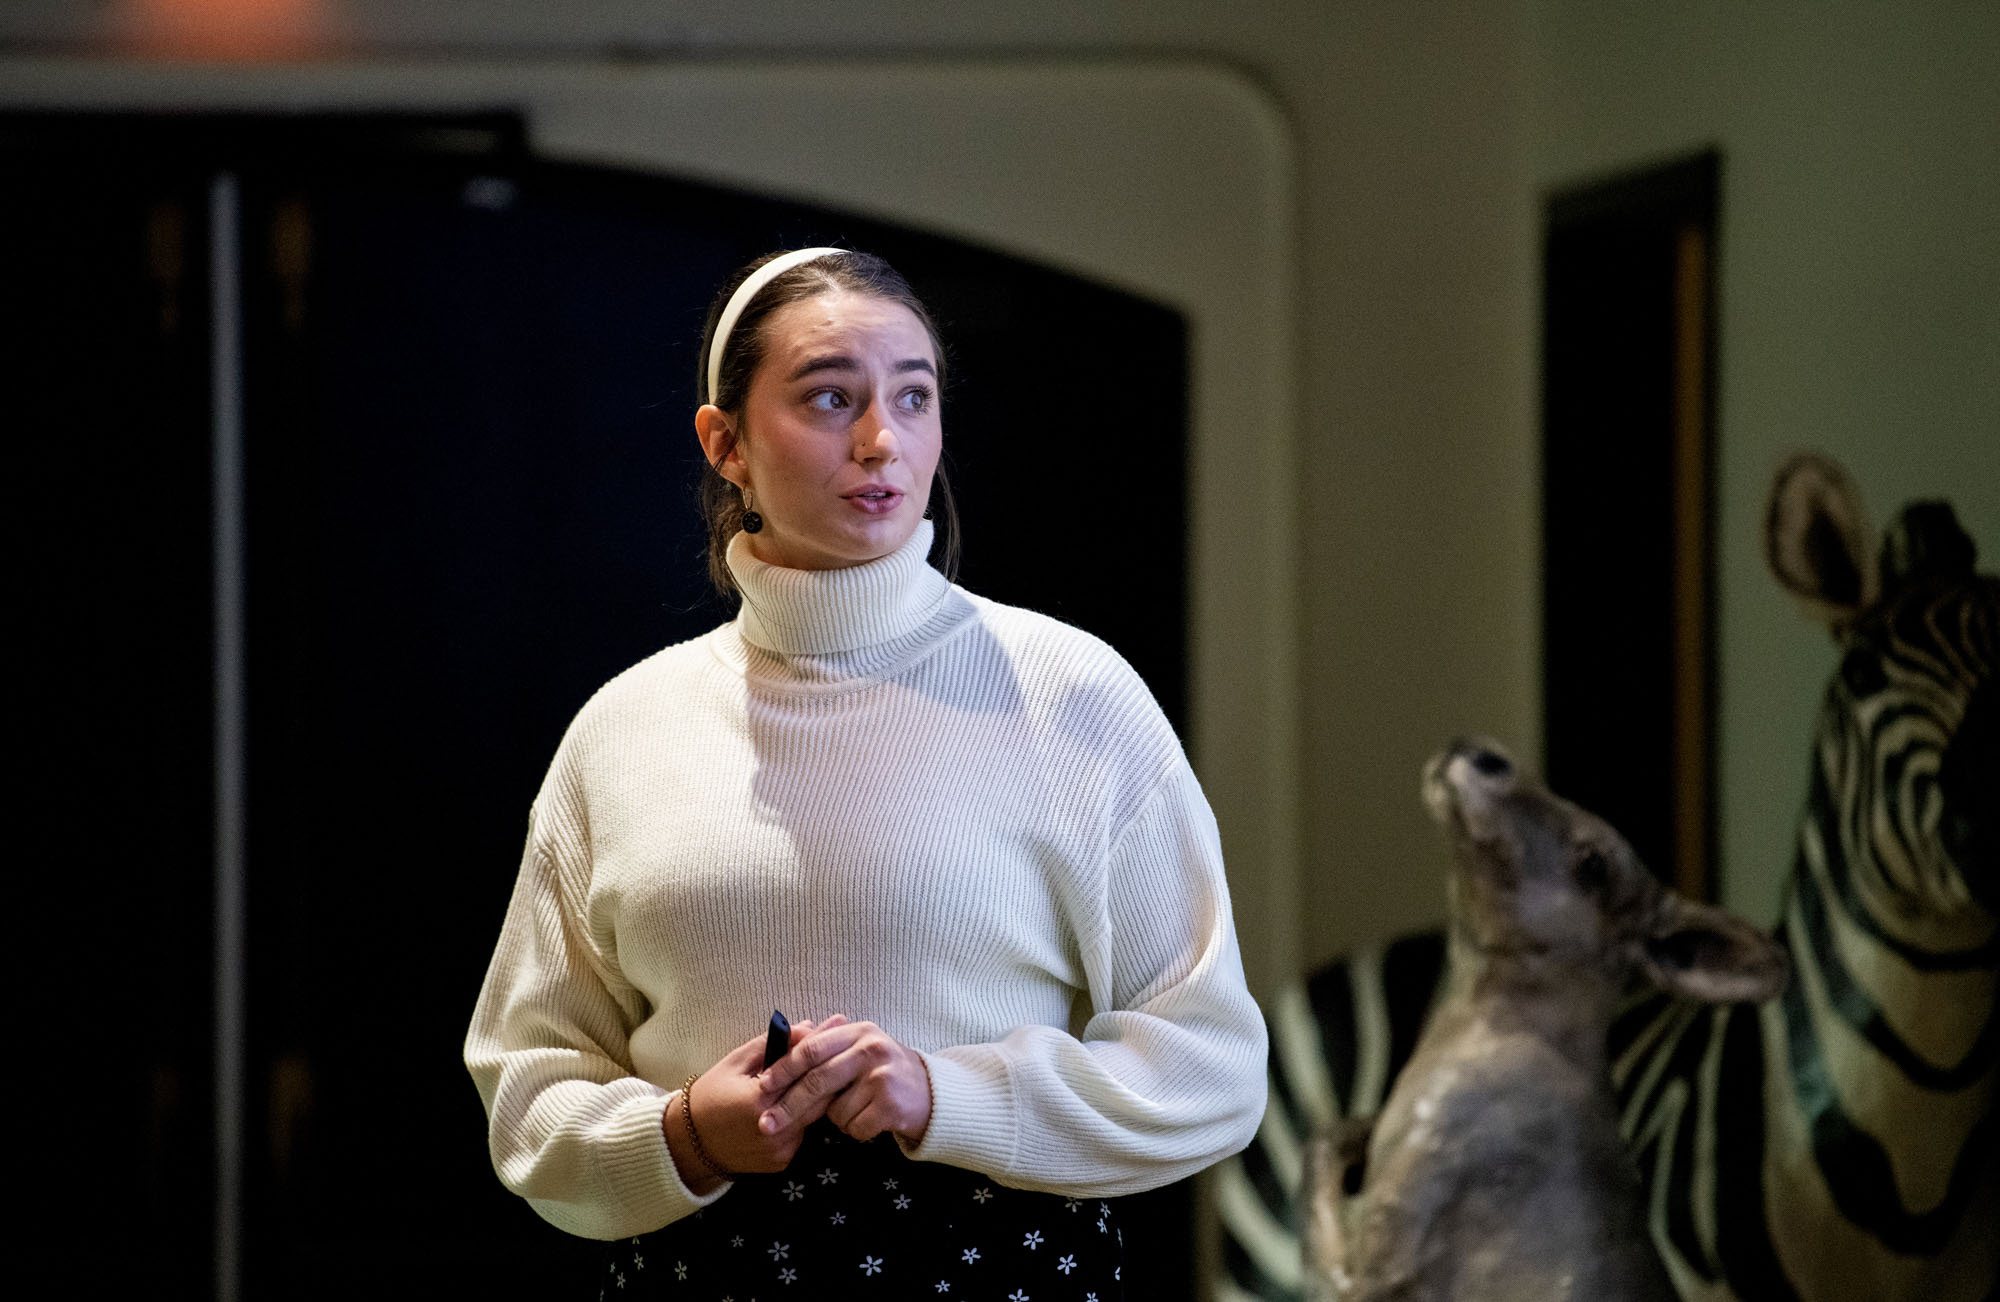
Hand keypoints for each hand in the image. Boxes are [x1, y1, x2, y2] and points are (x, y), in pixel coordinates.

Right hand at [665, 1016, 839, 1189]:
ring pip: (815, 1116)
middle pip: (821, 1097)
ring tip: (827, 1070)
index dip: (824, 1047)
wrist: (690, 1143)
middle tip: (843, 1046)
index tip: (839, 1025)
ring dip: (820, 1095)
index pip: (806, 1070)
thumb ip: (773, 1044)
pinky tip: (804, 1100)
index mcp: (760, 1100)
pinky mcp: (781, 1163)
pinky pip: (803, 1133)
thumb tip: (808, 1027)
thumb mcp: (736, 1062)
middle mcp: (774, 1129)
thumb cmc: (710, 1095)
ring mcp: (780, 1150)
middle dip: (831, 1070)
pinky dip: (805, 1117)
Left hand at [757, 1017, 932, 1144]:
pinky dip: (856, 1130)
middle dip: (788, 1106)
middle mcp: (871, 1049)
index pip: (811, 1049)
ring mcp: (883, 1077)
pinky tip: (871, 1119)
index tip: (762, 1086)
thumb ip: (826, 1049)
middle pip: (817, 1081)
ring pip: (835, 1111)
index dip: (784, 1069)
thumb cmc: (883, 1071)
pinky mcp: (891, 1105)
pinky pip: (854, 1127)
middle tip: (766, 1125)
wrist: (931, 1092)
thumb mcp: (859, 1049)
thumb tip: (776, 1054)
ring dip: (837, 1119)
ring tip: (858, 1108)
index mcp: (858, 1032)